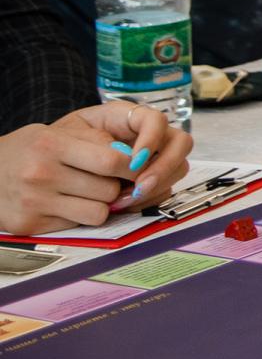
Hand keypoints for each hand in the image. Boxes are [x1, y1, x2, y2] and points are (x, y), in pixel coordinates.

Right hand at [0, 104, 192, 235]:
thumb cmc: (27, 150)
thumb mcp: (56, 133)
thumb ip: (94, 141)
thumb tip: (134, 156)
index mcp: (51, 145)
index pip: (112, 160)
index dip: (133, 165)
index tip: (137, 164)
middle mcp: (41, 174)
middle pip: (108, 190)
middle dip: (117, 186)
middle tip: (109, 180)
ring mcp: (34, 203)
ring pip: (98, 213)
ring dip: (101, 204)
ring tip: (89, 192)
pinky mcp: (30, 226)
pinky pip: (77, 226)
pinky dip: (80, 217)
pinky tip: (68, 204)